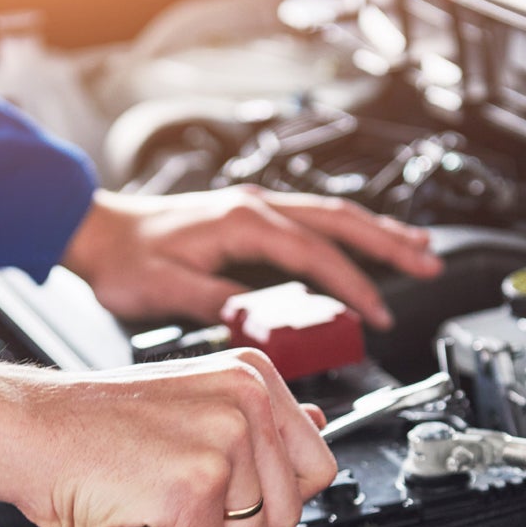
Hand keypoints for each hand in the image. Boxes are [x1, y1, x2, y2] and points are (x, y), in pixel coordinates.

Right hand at [0, 348, 336, 526]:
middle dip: (229, 522)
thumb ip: (258, 420)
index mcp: (251, 376)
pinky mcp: (192, 489)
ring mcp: (223, 444)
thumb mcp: (189, 401)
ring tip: (149, 496)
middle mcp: (247, 402)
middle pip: (288, 514)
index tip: (223, 487)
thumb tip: (319, 424)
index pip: (316, 464)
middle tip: (172, 490)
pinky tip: (133, 510)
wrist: (25, 428)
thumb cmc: (88, 423)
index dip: (266, 494)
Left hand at [60, 186, 441, 330]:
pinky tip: (361, 240)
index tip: (375, 314)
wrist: (95, 232)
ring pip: (330, 214)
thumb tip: (256, 318)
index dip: (351, 286)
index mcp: (240, 223)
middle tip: (430, 264)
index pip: (314, 255)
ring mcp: (252, 208)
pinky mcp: (246, 217)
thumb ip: (214, 302)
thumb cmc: (121, 259)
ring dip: (375, 231)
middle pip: (339, 220)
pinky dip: (344, 230)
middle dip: (388, 243)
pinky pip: (310, 219)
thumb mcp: (163, 290)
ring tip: (417, 248)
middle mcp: (253, 208)